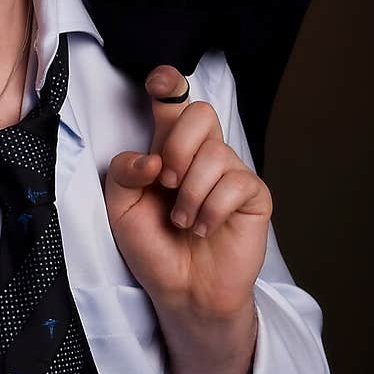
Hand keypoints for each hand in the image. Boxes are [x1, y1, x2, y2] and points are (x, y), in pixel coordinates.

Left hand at [104, 65, 272, 319]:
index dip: (170, 84)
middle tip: (166, 182)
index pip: (174, 104)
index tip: (159, 83)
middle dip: (178, 146)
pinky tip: (204, 228)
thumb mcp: (120, 209)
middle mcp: (202, 155)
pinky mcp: (253, 197)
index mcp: (168, 149)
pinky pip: (236, 184)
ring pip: (216, 153)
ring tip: (183, 221)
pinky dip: (211, 210)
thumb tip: (152, 159)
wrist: (180, 290)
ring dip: (190, 194)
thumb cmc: (152, 247)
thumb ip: (124, 174)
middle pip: (200, 113)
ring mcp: (231, 174)